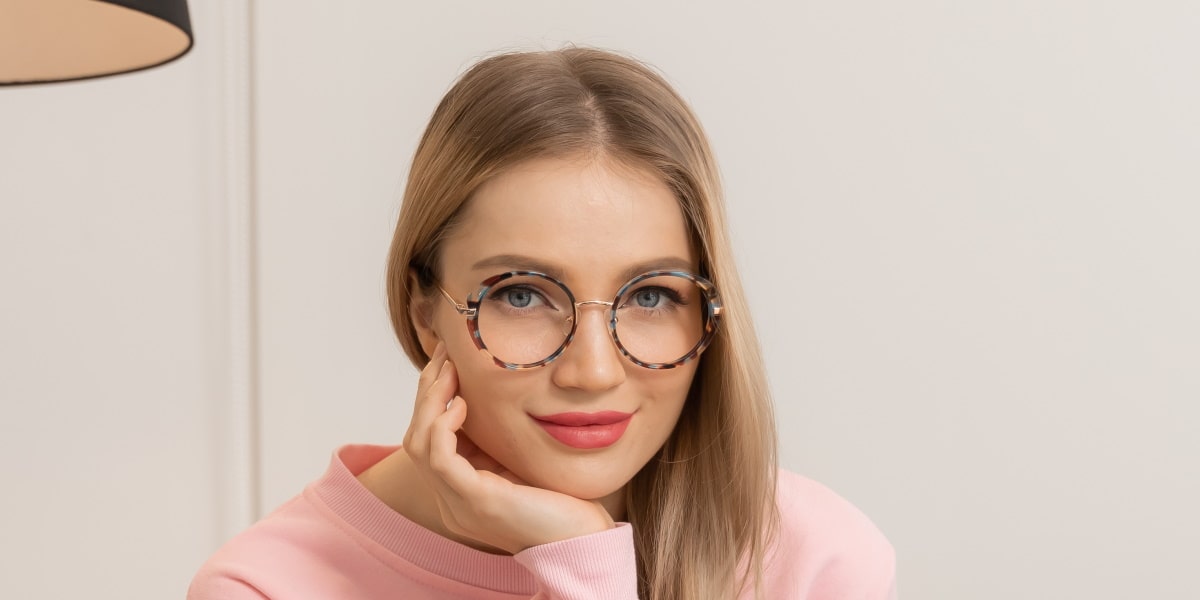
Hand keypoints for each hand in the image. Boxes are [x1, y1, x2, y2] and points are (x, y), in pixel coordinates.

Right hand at [402, 342, 615, 553]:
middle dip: (427, 392)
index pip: (429, 438)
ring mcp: (459, 502)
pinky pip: (438, 458)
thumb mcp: (524, 462)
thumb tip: (495, 397)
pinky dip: (443, 426)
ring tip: (449, 371)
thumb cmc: (564, 503)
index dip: (434, 398)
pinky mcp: (476, 501)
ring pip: (418, 444)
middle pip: (416, 437)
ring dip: (430, 402)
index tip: (449, 361)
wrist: (583, 542)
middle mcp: (452, 498)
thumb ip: (503, 440)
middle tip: (444, 354)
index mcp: (461, 490)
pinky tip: (462, 405)